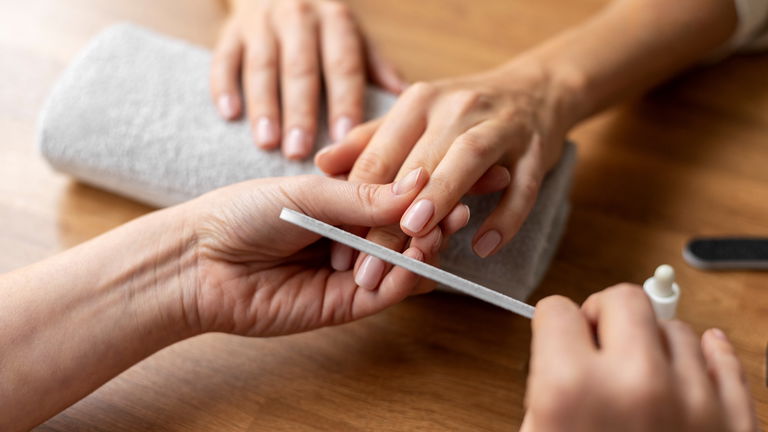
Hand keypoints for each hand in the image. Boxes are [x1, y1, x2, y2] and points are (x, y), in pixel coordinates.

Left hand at [184, 172, 466, 336]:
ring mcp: (351, 271)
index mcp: (341, 203)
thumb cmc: (242, 213)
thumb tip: (419, 184)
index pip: (395, 196)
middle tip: (455, 209)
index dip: (426, 190)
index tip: (456, 176)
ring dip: (424, 249)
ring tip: (435, 233)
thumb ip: (364, 194)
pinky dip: (407, 278)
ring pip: (403, 263)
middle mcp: (351, 237)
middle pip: (406, 231)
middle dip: (433, 220)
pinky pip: (388, 293)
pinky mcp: (345, 305)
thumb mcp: (308, 191)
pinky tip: (415, 261)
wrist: (200, 262)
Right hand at [211, 0, 405, 158]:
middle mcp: (299, 17)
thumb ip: (376, 68)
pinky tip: (229, 114)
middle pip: (301, 69)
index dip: (344, 101)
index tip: (346, 137)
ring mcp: (261, 23)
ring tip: (267, 144)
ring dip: (264, 106)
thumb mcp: (354, 37)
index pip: (343, 64)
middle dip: (300, 111)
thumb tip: (404, 101)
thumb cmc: (323, 26)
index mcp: (336, 21)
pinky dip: (224, 86)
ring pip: (262, 66)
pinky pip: (224, 58)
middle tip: (300, 152)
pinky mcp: (230, 31)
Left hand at [314, 60, 579, 281]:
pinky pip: (523, 186)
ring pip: (467, 160)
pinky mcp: (536, 151)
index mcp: (418, 104)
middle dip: (390, 216)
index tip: (337, 248)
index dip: (354, 201)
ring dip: (442, 196)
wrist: (540, 89)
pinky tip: (483, 246)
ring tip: (418, 236)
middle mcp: (456, 109)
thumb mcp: (411, 117)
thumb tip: (321, 162)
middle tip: (369, 262)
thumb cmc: (463, 112)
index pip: (378, 157)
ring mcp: (500, 127)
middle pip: (417, 164)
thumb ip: (369, 142)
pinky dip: (506, 217)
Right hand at [522, 284, 757, 431]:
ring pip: (677, 329)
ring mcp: (694, 404)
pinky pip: (726, 360)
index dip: (553, 325)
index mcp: (572, 390)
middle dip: (606, 316)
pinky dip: (708, 359)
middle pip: (624, 298)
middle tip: (600, 344)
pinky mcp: (734, 426)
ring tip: (641, 382)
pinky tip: (686, 370)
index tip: (558, 335)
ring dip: (655, 347)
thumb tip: (561, 356)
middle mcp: (636, 386)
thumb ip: (543, 391)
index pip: (557, 310)